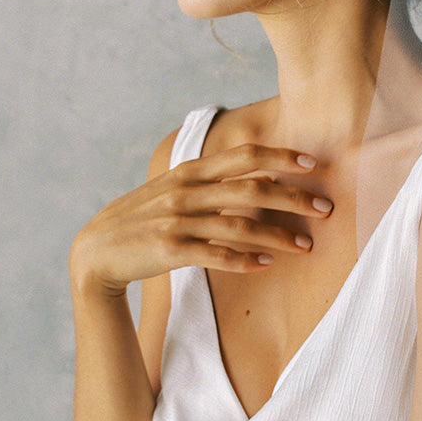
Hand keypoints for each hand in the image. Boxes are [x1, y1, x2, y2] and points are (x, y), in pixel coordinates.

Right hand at [70, 143, 332, 294]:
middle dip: (293, 198)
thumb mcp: (173, 193)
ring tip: (307, 246)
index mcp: (189, 172)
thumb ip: (212, 184)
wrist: (95, 254)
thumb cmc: (143, 222)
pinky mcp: (170, 250)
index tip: (313, 163)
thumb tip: (260, 179)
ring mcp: (177, 220)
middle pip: (251, 188)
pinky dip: (244, 259)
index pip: (243, 156)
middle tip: (326, 209)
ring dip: (278, 236)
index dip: (280, 157)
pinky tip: (267, 264)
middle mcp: (185, 191)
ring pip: (239, 225)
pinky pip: (216, 254)